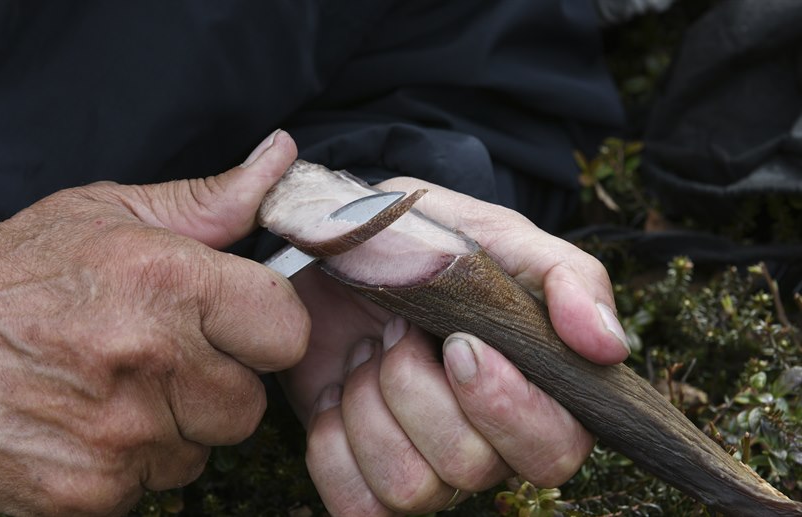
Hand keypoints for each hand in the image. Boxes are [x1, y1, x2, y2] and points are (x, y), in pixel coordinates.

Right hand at [0, 130, 308, 514]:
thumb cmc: (14, 273)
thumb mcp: (107, 213)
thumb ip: (208, 200)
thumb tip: (280, 161)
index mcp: (167, 281)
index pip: (286, 331)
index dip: (265, 330)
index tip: (235, 326)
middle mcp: (150, 360)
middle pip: (250, 402)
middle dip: (216, 383)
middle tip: (162, 359)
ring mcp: (120, 435)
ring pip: (204, 449)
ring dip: (173, 426)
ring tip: (118, 390)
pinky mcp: (89, 492)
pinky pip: (154, 486)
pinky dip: (131, 463)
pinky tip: (89, 424)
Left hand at [281, 177, 630, 515]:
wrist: (339, 245)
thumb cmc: (427, 241)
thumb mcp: (498, 236)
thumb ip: (566, 277)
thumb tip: (610, 347)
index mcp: (535, 394)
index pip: (554, 450)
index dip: (505, 408)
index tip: (458, 344)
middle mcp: (486, 444)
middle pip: (472, 468)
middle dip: (418, 390)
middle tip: (398, 329)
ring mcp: (425, 467)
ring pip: (410, 488)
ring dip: (370, 404)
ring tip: (367, 351)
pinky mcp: (365, 477)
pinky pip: (356, 503)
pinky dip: (332, 440)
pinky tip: (335, 389)